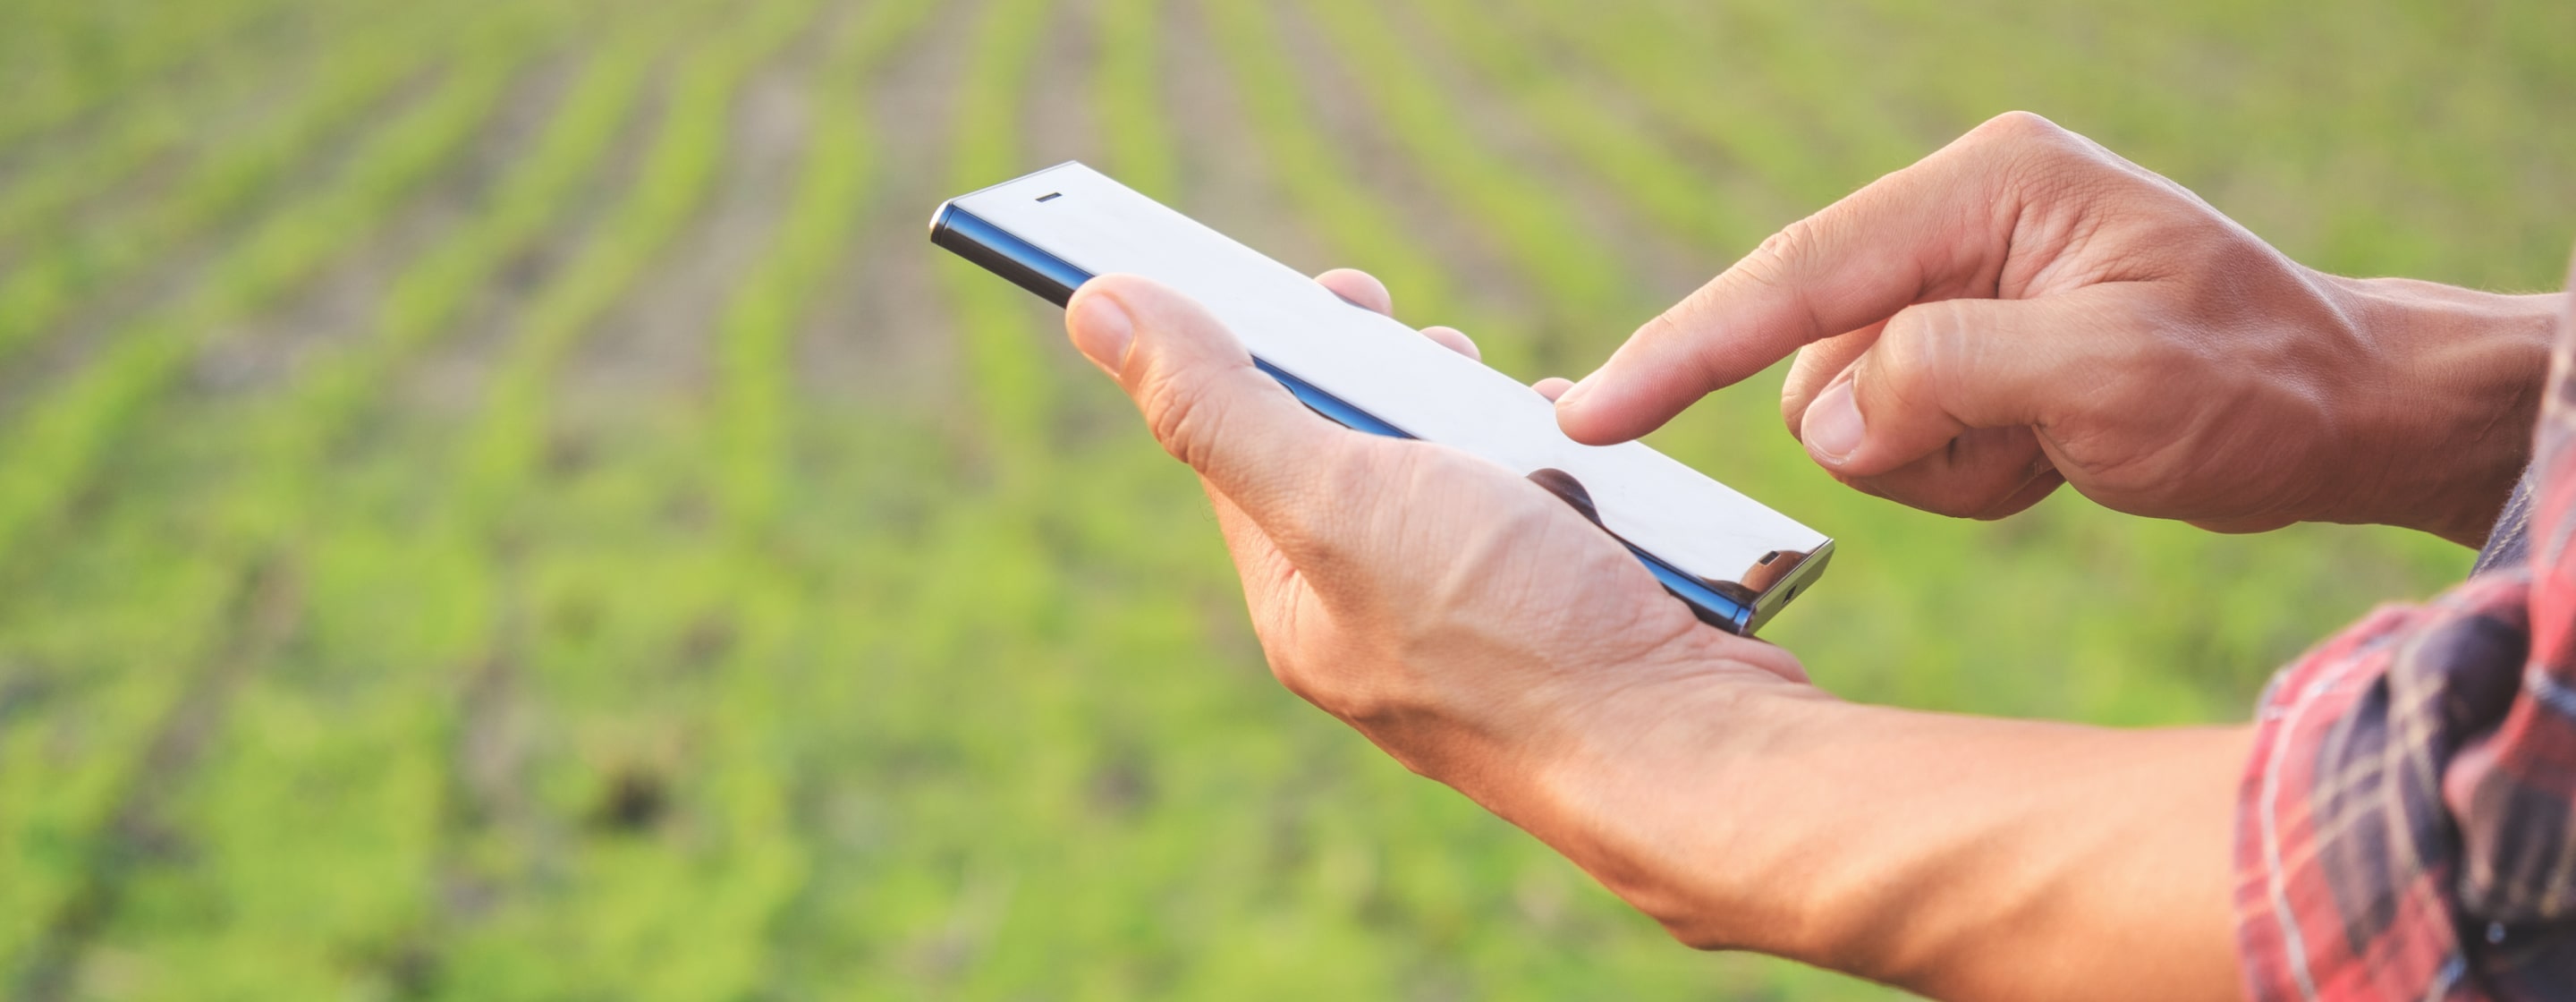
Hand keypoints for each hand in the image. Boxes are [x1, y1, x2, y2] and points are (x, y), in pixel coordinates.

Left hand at [1061, 268, 1813, 796]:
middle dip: (1394, 381)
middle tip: (1431, 351)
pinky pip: (1549, 508)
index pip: (1241, 450)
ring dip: (1488, 419)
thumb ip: (1217, 406)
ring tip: (1519, 418)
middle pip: (1358, 453)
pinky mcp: (1570, 616)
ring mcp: (1480, 624)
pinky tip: (1589, 467)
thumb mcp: (1336, 498)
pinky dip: (1568, 466)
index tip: (1328, 293)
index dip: (1268, 352)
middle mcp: (1377, 622)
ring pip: (1462, 472)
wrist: (1688, 750)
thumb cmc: (1509, 634)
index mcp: (1298, 606)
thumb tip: (1094, 310)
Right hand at [1554, 111, 2556, 545]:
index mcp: (1986, 190)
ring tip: (2052, 450)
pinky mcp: (1964, 343)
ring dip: (1938, 463)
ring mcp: (1958, 283)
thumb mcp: (2113, 379)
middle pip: (1816, 357)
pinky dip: (1960, 473)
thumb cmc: (2252, 386)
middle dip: (1900, 433)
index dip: (1684, 348)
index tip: (1589, 415)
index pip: (1797, 274)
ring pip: (1846, 411)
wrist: (2345, 413)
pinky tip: (2052, 456)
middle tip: (2026, 447)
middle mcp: (1957, 220)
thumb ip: (1951, 376)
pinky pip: (1892, 437)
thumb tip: (1831, 416)